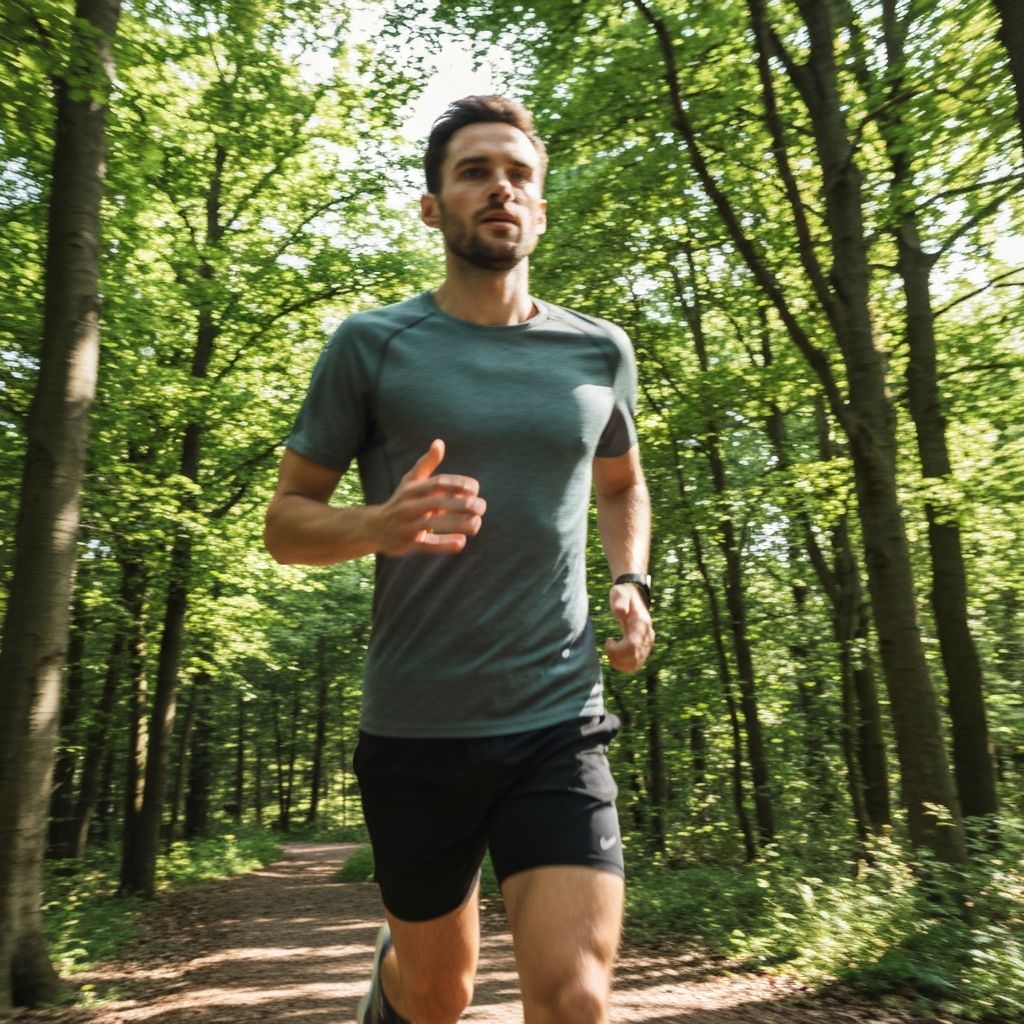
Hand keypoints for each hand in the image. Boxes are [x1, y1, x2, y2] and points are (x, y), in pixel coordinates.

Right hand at [372, 439, 485, 555]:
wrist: (374, 528)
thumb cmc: (401, 501)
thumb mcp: (411, 481)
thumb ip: (427, 463)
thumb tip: (439, 442)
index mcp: (412, 489)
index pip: (438, 482)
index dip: (458, 484)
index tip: (475, 488)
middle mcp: (408, 505)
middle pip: (439, 502)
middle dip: (464, 504)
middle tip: (482, 507)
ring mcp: (407, 526)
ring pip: (435, 524)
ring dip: (458, 523)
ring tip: (477, 524)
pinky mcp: (408, 544)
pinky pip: (427, 544)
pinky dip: (444, 544)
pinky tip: (461, 542)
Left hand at [604, 583, 653, 672]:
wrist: (634, 596)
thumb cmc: (623, 594)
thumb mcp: (620, 593)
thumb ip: (620, 601)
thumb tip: (620, 610)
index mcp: (642, 624)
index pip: (632, 645)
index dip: (617, 649)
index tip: (608, 641)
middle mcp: (647, 636)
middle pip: (634, 658)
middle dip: (616, 657)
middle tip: (607, 646)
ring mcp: (647, 644)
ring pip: (635, 664)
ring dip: (619, 663)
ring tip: (610, 652)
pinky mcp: (644, 649)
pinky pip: (636, 665)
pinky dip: (624, 665)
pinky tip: (614, 656)